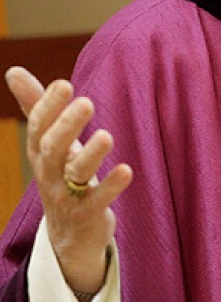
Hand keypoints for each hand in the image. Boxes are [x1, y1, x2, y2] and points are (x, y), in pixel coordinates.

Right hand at [5, 67, 132, 293]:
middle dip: (67, 126)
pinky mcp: (86, 215)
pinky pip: (97, 202)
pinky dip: (111, 187)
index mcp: (40, 151)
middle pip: (52, 149)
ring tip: (106, 135)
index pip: (39, 127)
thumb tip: (12, 70)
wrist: (69, 231)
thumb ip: (36, 106)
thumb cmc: (61, 173)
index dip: (48, 106)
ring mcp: (66, 196)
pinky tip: (127, 170)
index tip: (64, 83)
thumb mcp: (48, 141)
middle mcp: (49, 173)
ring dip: (90, 155)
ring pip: (75, 175)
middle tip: (86, 102)